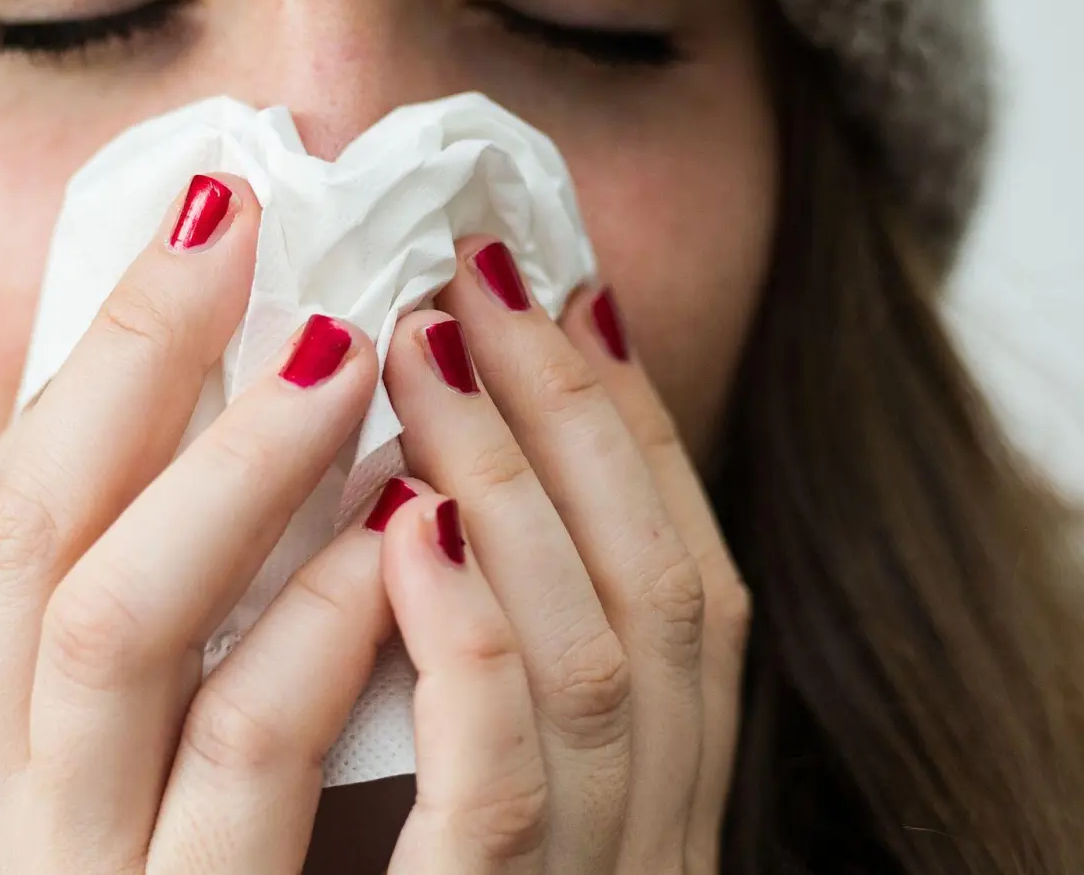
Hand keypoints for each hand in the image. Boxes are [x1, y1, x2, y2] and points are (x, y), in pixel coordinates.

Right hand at [0, 173, 398, 873]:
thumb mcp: (62, 819)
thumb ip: (105, 680)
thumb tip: (201, 471)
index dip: (77, 375)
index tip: (177, 250)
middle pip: (22, 538)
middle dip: (131, 363)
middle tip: (240, 235)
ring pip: (119, 623)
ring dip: (236, 465)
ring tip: (342, 355)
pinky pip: (247, 751)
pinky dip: (319, 622)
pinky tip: (394, 536)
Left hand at [375, 237, 752, 872]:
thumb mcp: (455, 797)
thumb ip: (475, 667)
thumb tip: (411, 487)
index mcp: (658, 800)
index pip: (684, 585)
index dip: (631, 428)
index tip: (564, 295)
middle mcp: (654, 837)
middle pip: (654, 591)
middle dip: (574, 413)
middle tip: (476, 273)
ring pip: (593, 661)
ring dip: (511, 481)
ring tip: (423, 345)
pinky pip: (504, 785)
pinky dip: (468, 643)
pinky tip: (407, 526)